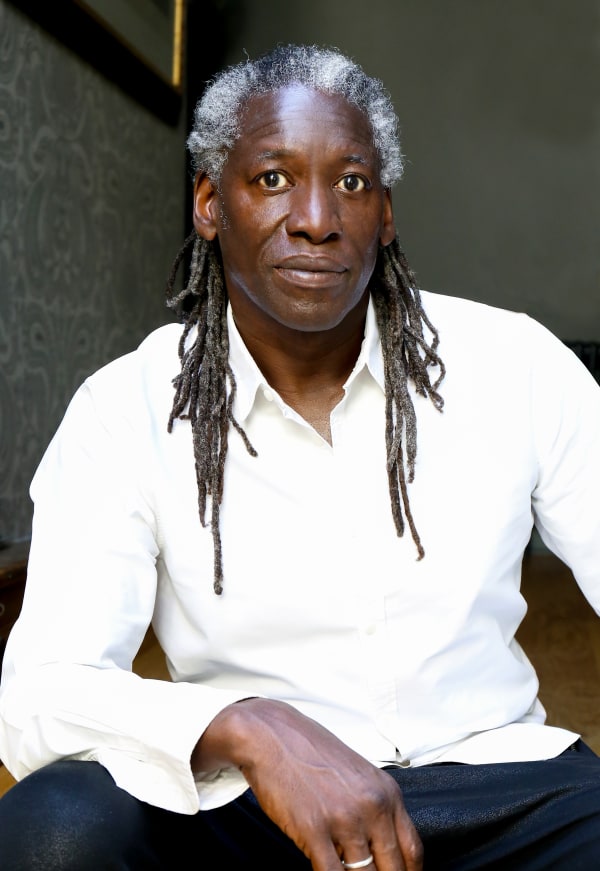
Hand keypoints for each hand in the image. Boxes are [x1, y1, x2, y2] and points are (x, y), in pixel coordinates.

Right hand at [193, 698, 422, 870]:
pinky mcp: (314, 829)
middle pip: (393, 868)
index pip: (413, 850)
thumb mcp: (357, 775)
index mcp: (386, 792)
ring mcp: (344, 819)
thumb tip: (380, 846)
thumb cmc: (309, 751)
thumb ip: (374, 808)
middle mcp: (372, 806)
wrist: (271, 735)